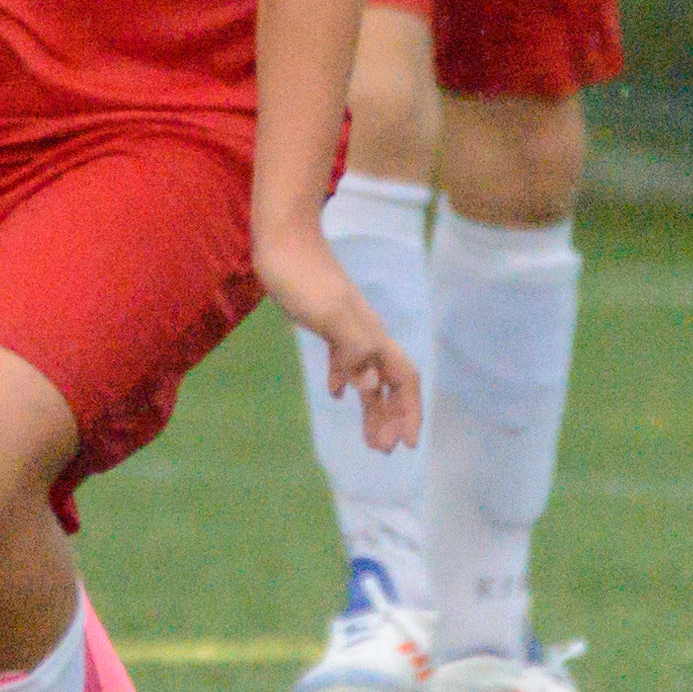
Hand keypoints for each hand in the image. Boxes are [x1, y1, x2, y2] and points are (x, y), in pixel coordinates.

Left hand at [260, 221, 416, 451]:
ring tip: (366, 436)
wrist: (283, 241)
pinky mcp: (325, 322)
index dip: (409, 413)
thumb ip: (352, 349)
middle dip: (389, 418)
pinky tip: (336, 393)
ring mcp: (346, 328)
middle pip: (388, 384)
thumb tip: (369, 386)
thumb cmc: (304, 277)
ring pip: (368, 374)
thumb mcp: (328, 315)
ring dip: (370, 406)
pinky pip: (344, 359)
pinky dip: (344, 379)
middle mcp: (366, 335)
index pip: (404, 381)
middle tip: (380, 450)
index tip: (407, 445)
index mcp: (372, 337)